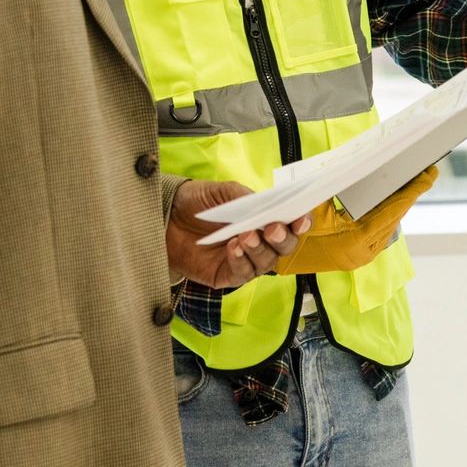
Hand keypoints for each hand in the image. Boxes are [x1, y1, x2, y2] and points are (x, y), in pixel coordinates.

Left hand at [166, 179, 308, 288]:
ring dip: (259, 249)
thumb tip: (264, 204)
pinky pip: (243, 273)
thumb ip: (246, 197)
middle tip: (273, 228)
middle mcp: (260, 241)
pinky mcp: (228, 275)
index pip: (292, 223)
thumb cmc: (198, 202)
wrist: (165, 217)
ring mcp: (246, 260)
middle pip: (285, 246)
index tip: (300, 218)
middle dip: (283, 238)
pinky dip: (241, 260)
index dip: (301, 222)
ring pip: (266, 261)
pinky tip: (233, 247)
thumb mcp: (223, 191)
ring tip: (246, 235)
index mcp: (265, 218)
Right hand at [274, 165, 436, 274]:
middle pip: (395, 217)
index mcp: (356, 239)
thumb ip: (335, 189)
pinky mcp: (358, 256)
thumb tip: (358, 168)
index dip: (412, 190)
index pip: (392, 209)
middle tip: (424, 172)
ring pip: (390, 225)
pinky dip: (386, 215)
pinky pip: (380, 232)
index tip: (429, 173)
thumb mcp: (313, 205)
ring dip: (399, 205)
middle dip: (409, 194)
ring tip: (411, 183)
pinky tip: (390, 202)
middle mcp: (364, 251)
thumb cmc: (293, 233)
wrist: (279, 259)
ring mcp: (362, 256)